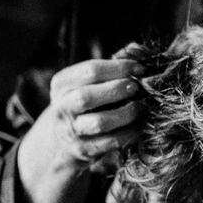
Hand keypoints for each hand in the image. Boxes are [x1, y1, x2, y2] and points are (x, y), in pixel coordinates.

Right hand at [19, 56, 146, 186]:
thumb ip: (108, 68)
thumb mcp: (85, 83)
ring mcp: (72, 130)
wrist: (62, 140)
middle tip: (137, 87)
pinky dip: (131, 132)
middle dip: (117, 90)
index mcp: (61, 84)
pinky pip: (111, 141)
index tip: (139, 69)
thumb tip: (138, 51)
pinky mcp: (84, 150)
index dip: (119, 68)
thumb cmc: (84, 103)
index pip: (90, 70)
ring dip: (126, 113)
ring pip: (100, 122)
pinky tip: (141, 125)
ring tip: (140, 106)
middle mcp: (62, 107)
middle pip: (87, 96)